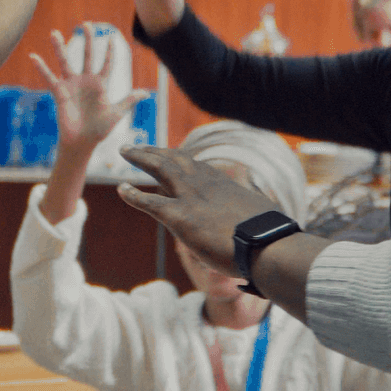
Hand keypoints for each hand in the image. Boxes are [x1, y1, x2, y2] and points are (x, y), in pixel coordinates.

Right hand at [31, 26, 138, 150]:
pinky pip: (50, 78)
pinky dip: (42, 68)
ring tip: (54, 33)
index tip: (111, 38)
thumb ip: (128, 101)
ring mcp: (72, 85)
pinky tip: (34, 57)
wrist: (82, 142)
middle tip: (87, 24)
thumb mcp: (116, 114)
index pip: (107, 64)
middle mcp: (86, 81)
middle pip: (86, 55)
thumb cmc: (100, 130)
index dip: (109, 52)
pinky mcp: (60, 92)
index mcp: (101, 84)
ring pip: (65, 62)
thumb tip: (146, 93)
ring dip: (60, 48)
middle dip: (87, 40)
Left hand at [114, 144, 276, 273]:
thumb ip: (251, 216)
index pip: (197, 167)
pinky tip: (121, 189)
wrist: (268, 245)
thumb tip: (261, 224)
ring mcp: (191, 198)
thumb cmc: (269, 237)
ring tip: (126, 150)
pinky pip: (149, 202)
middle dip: (156, 150)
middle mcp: (205, 184)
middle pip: (176, 159)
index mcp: (224, 184)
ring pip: (160, 169)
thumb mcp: (261, 217)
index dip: (180, 160)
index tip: (170, 154)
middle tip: (139, 146)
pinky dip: (133, 195)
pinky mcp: (180, 217)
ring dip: (142, 157)